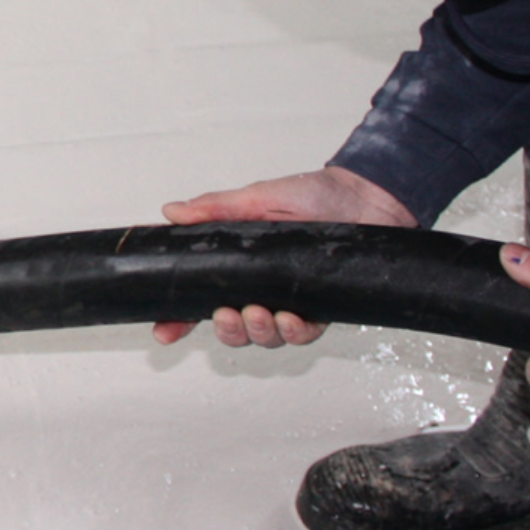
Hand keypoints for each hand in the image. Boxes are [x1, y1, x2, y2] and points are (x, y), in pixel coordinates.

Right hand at [152, 167, 415, 347]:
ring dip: (257, 331)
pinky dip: (294, 332)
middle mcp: (261, 288)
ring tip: (257, 313)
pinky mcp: (322, 307)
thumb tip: (173, 212)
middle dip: (227, 331)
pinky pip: (303, 334)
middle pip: (234, 328)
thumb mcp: (257, 197)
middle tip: (226, 315)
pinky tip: (290, 319)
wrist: (366, 196)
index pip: (201, 299)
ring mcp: (290, 300)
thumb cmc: (314, 194)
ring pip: (266, 336)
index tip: (163, 331)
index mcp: (238, 266)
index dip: (179, 319)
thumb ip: (215, 208)